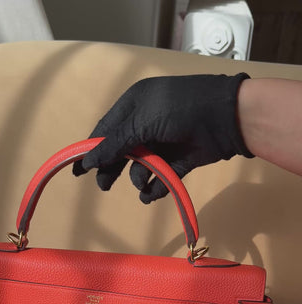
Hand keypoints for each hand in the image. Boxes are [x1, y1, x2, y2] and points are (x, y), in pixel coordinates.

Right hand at [74, 74, 252, 202]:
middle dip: (113, 169)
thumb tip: (87, 160)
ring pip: (141, 167)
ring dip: (138, 179)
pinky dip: (155, 188)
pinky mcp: (179, 161)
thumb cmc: (181, 110)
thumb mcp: (142, 123)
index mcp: (134, 106)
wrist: (226, 118)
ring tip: (142, 186)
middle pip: (121, 152)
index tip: (79, 171)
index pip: (106, 131)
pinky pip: (160, 178)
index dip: (91, 150)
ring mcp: (163, 143)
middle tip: (105, 186)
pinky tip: (152, 194)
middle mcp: (146, 123)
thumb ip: (115, 144)